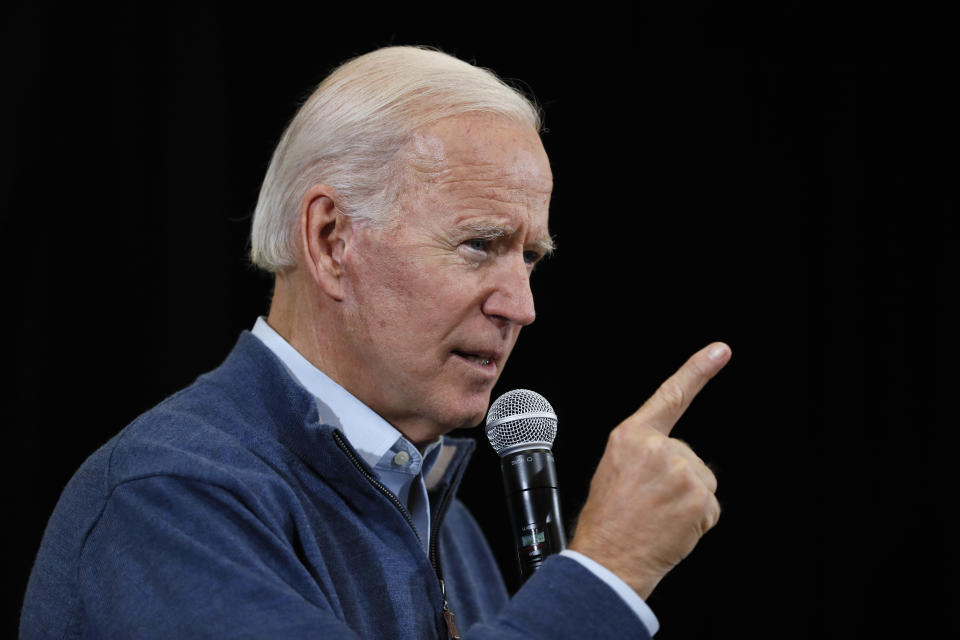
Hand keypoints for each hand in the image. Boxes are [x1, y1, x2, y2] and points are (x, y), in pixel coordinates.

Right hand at [569, 342, 730, 598]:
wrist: (607, 560)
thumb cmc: (607, 520)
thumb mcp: (614, 470)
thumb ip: (644, 453)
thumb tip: (674, 459)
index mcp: (630, 435)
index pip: (670, 396)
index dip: (698, 370)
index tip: (721, 350)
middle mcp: (658, 447)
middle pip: (688, 457)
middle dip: (678, 481)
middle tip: (649, 505)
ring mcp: (681, 470)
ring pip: (701, 482)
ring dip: (687, 503)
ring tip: (656, 518)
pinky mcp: (699, 496)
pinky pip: (710, 507)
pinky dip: (696, 522)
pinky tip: (671, 529)